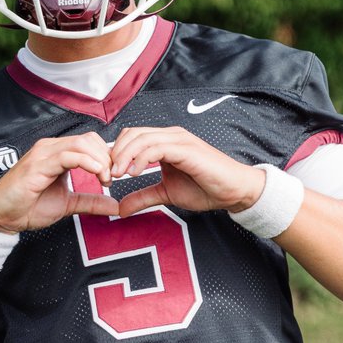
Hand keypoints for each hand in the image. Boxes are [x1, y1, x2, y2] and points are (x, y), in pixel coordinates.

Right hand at [0, 133, 118, 232]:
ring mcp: (43, 154)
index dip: (106, 156)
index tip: (115, 176)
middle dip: (107, 157)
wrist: (0, 217)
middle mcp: (50, 148)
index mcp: (57, 153)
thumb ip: (90, 201)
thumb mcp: (67, 204)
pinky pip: (68, 155)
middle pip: (89, 139)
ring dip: (100, 160)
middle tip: (113, 179)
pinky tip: (97, 174)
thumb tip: (114, 204)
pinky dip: (87, 162)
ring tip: (106, 179)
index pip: (89, 142)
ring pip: (81, 144)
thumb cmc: (27, 207)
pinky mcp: (37, 164)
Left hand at [110, 127, 264, 217]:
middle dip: (115, 153)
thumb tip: (120, 209)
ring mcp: (179, 140)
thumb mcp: (166, 194)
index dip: (116, 153)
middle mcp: (171, 136)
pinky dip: (140, 159)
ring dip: (124, 156)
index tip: (108, 174)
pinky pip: (156, 148)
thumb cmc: (205, 188)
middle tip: (108, 175)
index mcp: (165, 142)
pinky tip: (134, 174)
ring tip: (117, 175)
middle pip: (132, 133)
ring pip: (142, 138)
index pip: (132, 136)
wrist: (234, 191)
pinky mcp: (186, 149)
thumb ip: (144, 197)